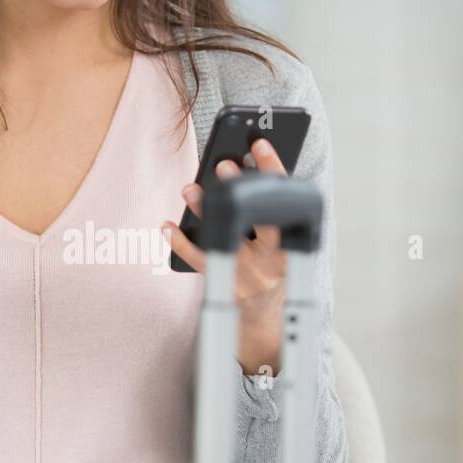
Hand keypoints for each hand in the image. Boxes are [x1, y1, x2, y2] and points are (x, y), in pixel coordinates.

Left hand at [162, 137, 287, 377]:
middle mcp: (274, 261)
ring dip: (205, 212)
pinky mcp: (226, 289)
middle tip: (222, 166)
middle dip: (242, 193)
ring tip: (190, 187)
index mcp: (294, 245)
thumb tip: (242, 168)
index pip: (287, 203)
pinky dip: (182, 243)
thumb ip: (269, 212)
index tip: (260, 143)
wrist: (268, 319)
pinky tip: (167, 225)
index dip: (275, 172)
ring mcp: (250, 276)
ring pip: (225, 240)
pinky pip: (201, 262)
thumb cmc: (273, 267)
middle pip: (260, 223)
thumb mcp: (282, 242)